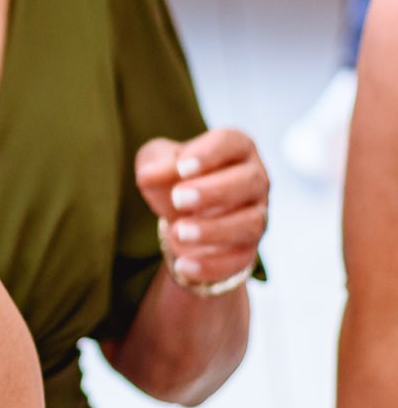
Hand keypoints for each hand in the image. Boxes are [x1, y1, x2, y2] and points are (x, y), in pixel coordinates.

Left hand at [134, 129, 267, 288]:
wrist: (183, 214)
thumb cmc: (173, 176)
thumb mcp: (158, 161)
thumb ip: (155, 162)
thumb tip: (151, 174)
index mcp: (235, 149)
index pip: (233, 142)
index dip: (210, 154)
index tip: (182, 168)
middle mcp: (254, 180)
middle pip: (250, 181)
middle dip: (214, 191)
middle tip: (178, 199)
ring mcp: (256, 215)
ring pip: (252, 223)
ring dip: (215, 230)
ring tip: (179, 232)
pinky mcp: (248, 249)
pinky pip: (240, 259)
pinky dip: (212, 265)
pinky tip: (183, 265)